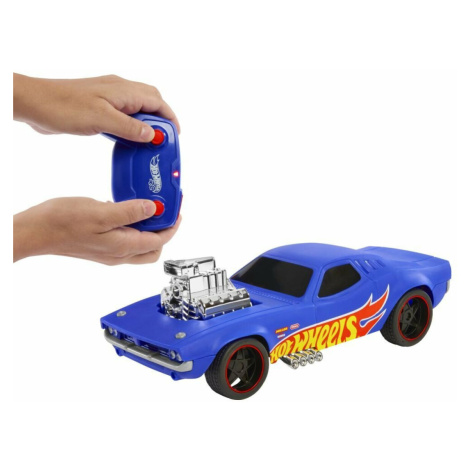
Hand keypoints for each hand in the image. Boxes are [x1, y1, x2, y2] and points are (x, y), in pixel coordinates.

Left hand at [13, 74, 179, 141]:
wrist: (34, 103)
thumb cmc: (65, 108)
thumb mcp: (102, 119)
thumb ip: (130, 127)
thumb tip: (153, 135)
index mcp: (123, 90)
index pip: (156, 100)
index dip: (169, 118)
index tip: (176, 135)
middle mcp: (118, 91)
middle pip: (150, 101)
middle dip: (161, 119)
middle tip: (165, 140)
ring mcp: (108, 98)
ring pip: (136, 109)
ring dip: (146, 124)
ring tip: (151, 143)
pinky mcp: (98, 107)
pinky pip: (122, 116)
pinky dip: (131, 127)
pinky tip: (130, 140)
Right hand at [13, 197, 180, 264]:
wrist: (35, 232)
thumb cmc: (62, 222)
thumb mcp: (101, 212)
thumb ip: (130, 212)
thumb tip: (155, 210)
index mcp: (123, 247)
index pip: (160, 240)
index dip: (173, 225)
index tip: (178, 209)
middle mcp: (119, 254)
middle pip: (153, 248)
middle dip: (165, 231)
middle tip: (168, 211)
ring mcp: (109, 252)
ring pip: (140, 245)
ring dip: (149, 229)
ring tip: (150, 208)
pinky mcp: (100, 246)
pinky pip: (125, 239)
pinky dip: (133, 227)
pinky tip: (125, 210)